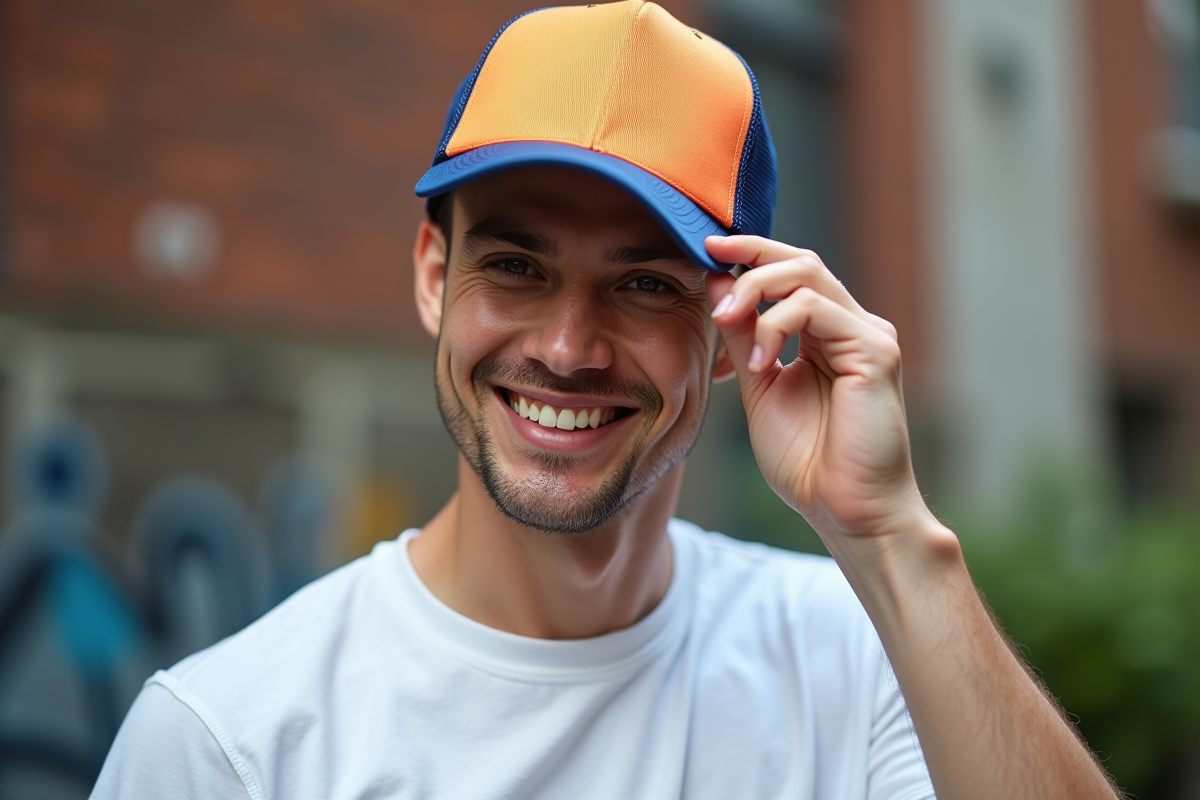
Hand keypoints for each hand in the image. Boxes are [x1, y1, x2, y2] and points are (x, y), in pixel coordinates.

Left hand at [705, 235, 929, 544]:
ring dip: (755, 291)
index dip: (751, 252)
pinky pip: (817, 309)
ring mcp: (869, 335)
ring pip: (808, 275)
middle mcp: (853, 327)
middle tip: (707, 266)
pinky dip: (776, 325)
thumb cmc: (808, 462)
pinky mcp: (877, 350)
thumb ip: (744, 337)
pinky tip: (759, 363)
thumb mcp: (760, 388)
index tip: (706, 245)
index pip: (792, 272)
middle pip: (801, 261)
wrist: (847, 511)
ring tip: (726, 321)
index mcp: (828, 334)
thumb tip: (719, 283)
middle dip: (749, 259)